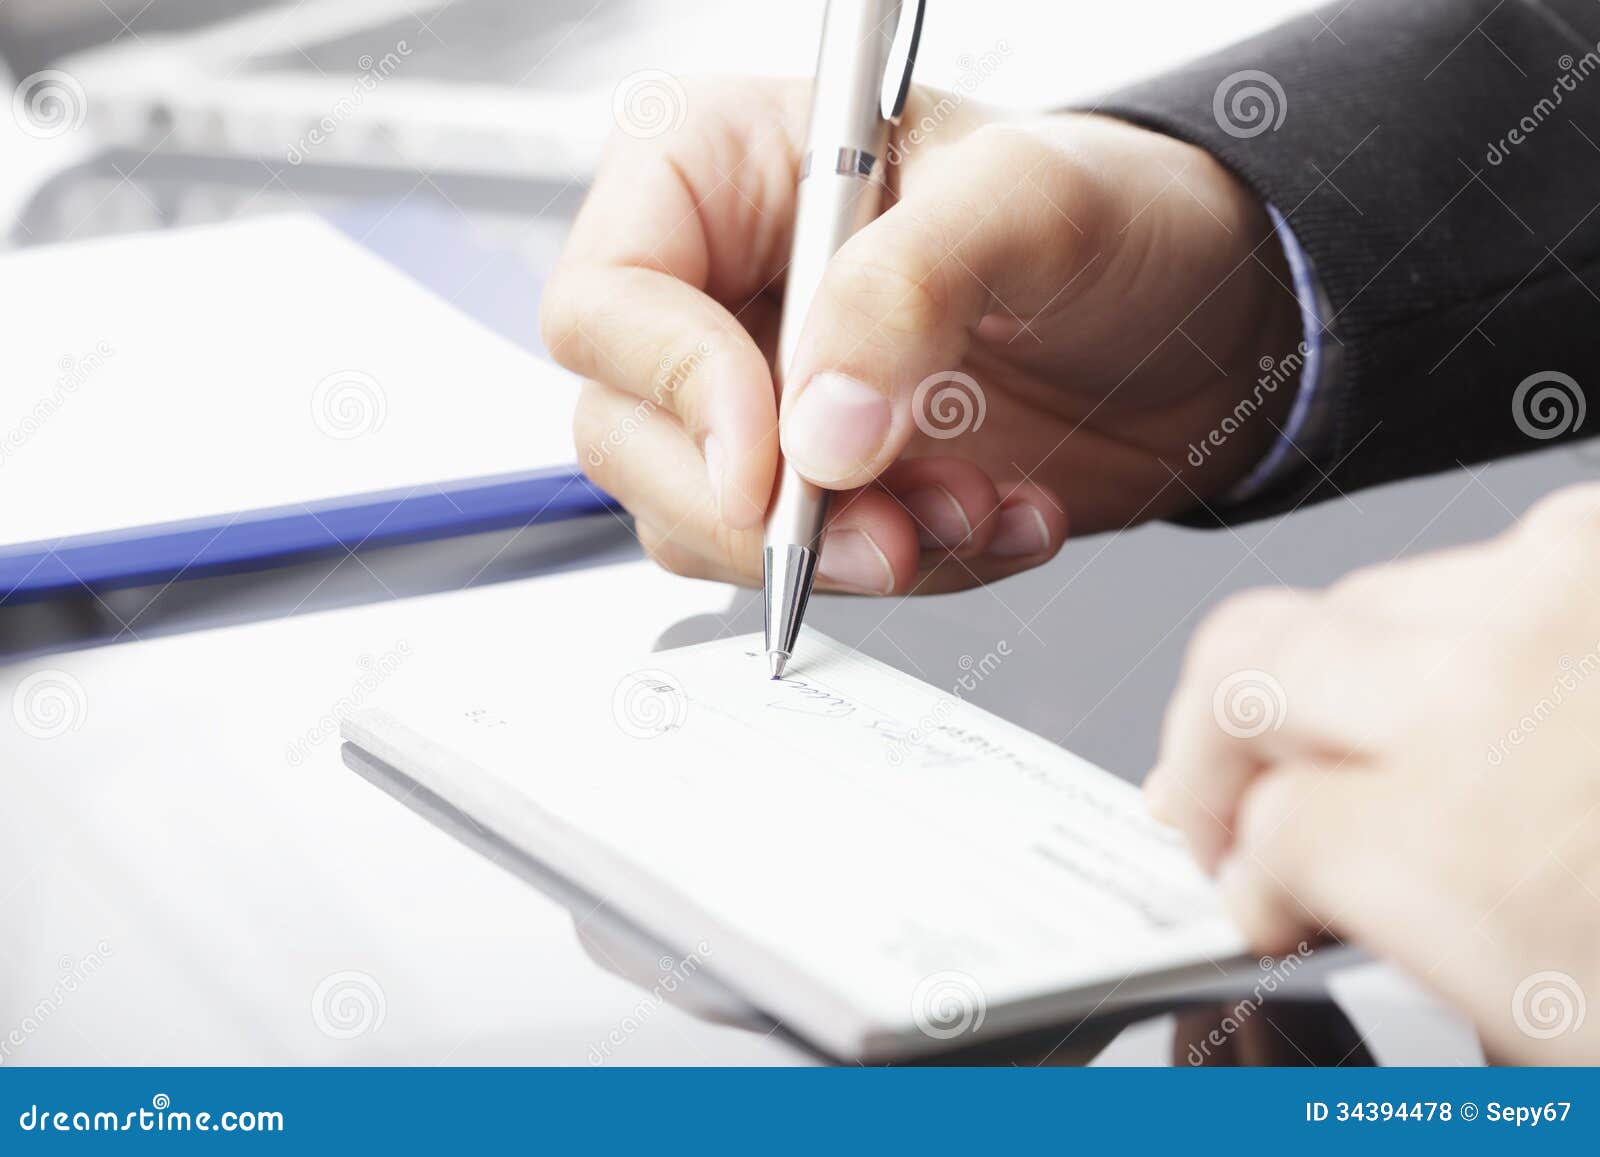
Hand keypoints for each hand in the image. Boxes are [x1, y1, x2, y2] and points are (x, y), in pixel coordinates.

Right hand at [541, 78, 1300, 594]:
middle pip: (630, 436)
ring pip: (708, 522)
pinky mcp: (818, 485)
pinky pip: (803, 567)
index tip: (774, 460)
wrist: (1212, 320)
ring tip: (975, 506)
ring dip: (844, 550)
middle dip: (763, 510)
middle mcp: (718, 290)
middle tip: (885, 528)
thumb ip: (911, 290)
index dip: (671, 390)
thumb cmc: (1123, 214)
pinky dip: (905, 570)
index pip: (607, 301)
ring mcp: (762, 398)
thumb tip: (815, 432)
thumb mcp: (1032, 205)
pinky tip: (996, 520)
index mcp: (720, 172)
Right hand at [1147, 483, 1599, 1063]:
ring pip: (1334, 609)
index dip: (1247, 880)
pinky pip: (1453, 571)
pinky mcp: (1593, 542)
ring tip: (1362, 757)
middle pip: (1245, 674)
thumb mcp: (1542, 1032)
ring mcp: (1549, 588)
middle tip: (1223, 810)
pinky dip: (1437, 638)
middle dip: (1212, 756)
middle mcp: (1487, 688)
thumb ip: (1377, 926)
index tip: (1262, 901)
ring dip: (1322, 688)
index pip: (1260, 833)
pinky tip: (1474, 706)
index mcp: (1459, 847)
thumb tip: (1266, 869)